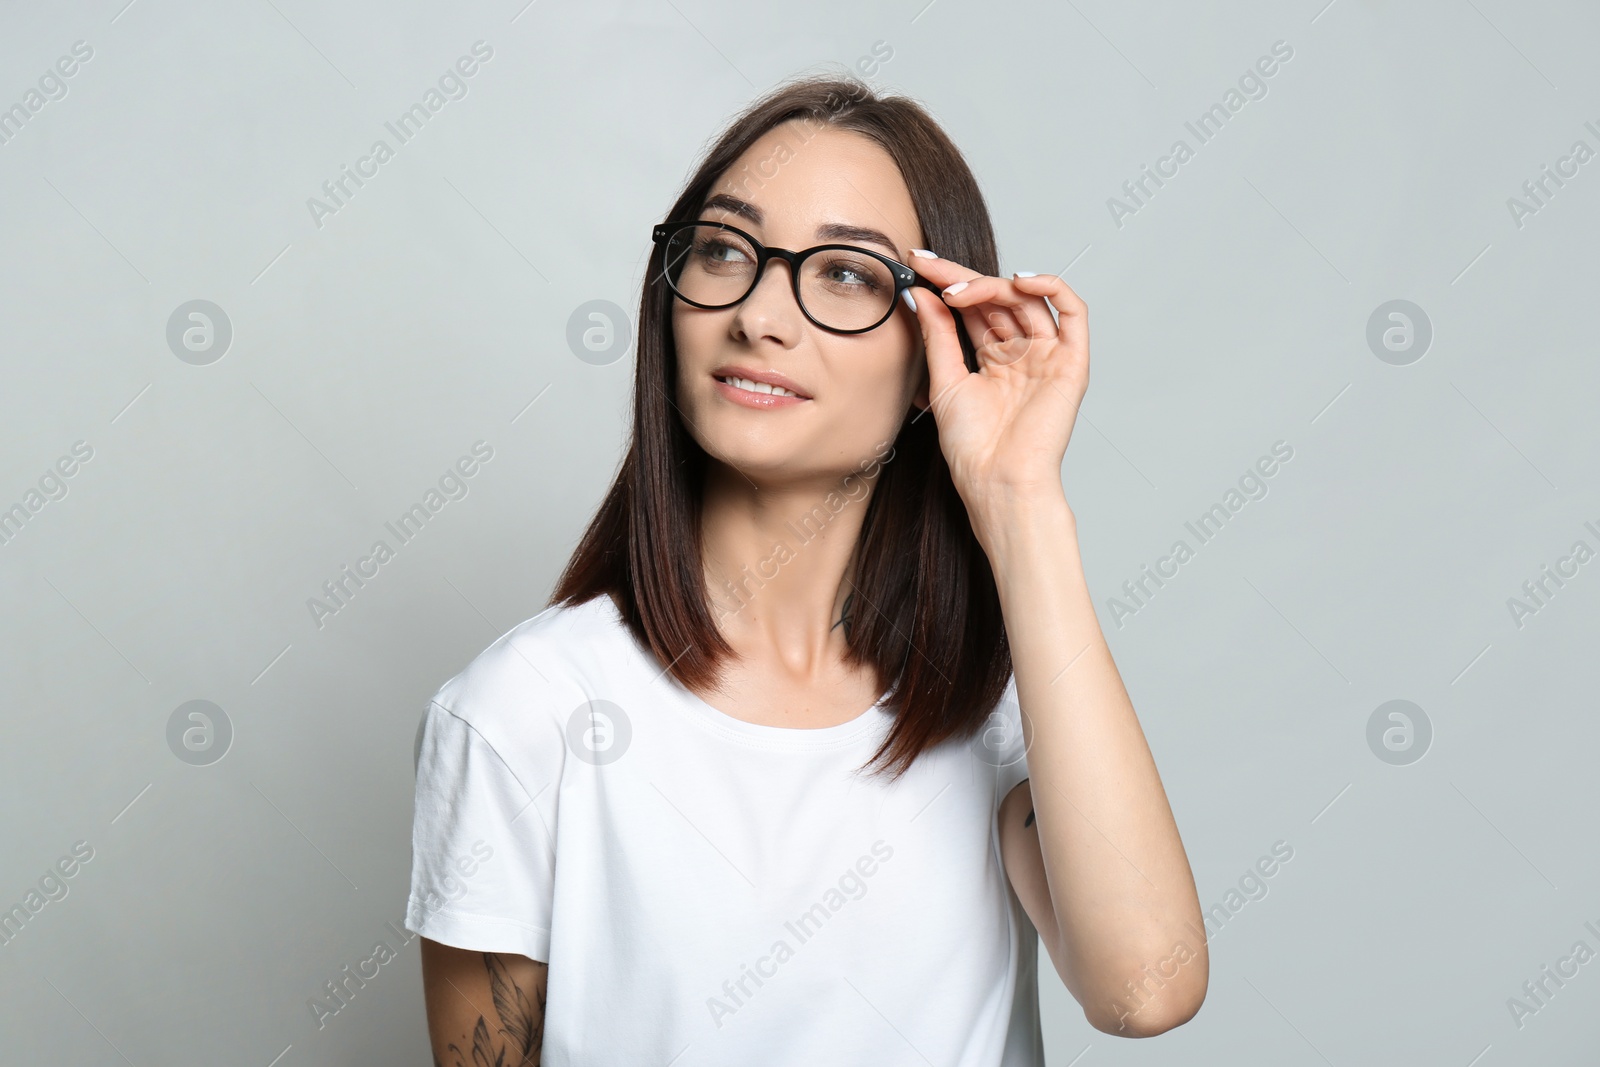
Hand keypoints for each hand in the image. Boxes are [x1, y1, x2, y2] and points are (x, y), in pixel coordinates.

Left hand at [904, 252, 1088, 526]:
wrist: (997, 479)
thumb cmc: (972, 446)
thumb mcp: (945, 379)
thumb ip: (937, 334)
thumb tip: (920, 293)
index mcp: (993, 359)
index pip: (973, 308)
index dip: (947, 282)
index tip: (917, 263)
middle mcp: (1022, 353)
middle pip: (998, 299)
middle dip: (963, 278)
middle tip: (930, 268)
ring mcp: (1048, 356)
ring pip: (1028, 300)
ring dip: (993, 286)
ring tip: (958, 291)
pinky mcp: (1072, 362)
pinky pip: (1073, 313)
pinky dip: (1051, 287)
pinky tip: (1019, 281)